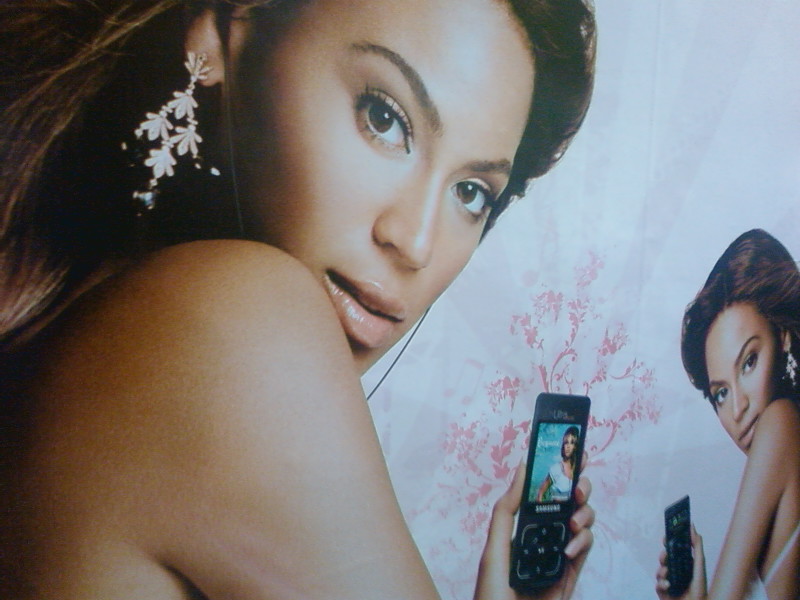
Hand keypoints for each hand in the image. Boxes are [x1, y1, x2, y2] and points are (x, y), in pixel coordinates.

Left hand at [474, 456, 593, 599]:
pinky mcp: (572, 570)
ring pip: (584, 519)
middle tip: (577, 489)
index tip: (574, 452)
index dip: (561, 470)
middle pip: (571, 499)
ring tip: (573, 523)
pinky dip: (583, 543)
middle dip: (579, 487)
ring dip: (584, 514)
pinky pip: (585, 547)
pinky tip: (570, 549)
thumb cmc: (493, 590)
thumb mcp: (496, 545)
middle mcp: (544, 531)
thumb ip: (508, 508)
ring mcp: (560, 549)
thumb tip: (522, 467)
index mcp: (524, 521)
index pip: (545, 489)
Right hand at [655, 525, 706, 599]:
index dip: (668, 543)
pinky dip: (662, 584)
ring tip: (668, 574)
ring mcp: (668, 581)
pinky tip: (668, 585)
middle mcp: (675, 572)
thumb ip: (696, 546)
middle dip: (663, 556)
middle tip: (666, 556)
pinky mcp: (663, 591)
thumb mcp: (699, 564)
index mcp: (683, 564)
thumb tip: (693, 527)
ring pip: (659, 571)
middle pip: (663, 559)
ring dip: (663, 571)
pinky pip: (657, 584)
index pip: (673, 550)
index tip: (665, 537)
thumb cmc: (700, 588)